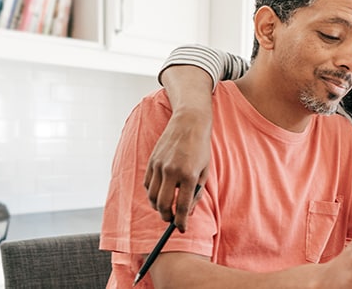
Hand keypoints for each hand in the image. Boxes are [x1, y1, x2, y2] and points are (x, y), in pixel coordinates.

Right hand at [143, 111, 211, 232]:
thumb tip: (187, 213)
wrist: (189, 123)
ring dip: (157, 207)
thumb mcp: (204, 171)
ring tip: (165, 209)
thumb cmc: (200, 149)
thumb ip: (196, 193)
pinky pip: (147, 184)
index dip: (181, 222)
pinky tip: (158, 195)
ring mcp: (159, 166)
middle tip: (171, 221)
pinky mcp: (151, 161)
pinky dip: (151, 193)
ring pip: (152, 196)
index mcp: (189, 175)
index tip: (182, 229)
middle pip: (163, 205)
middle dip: (166, 217)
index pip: (181, 206)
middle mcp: (172, 171)